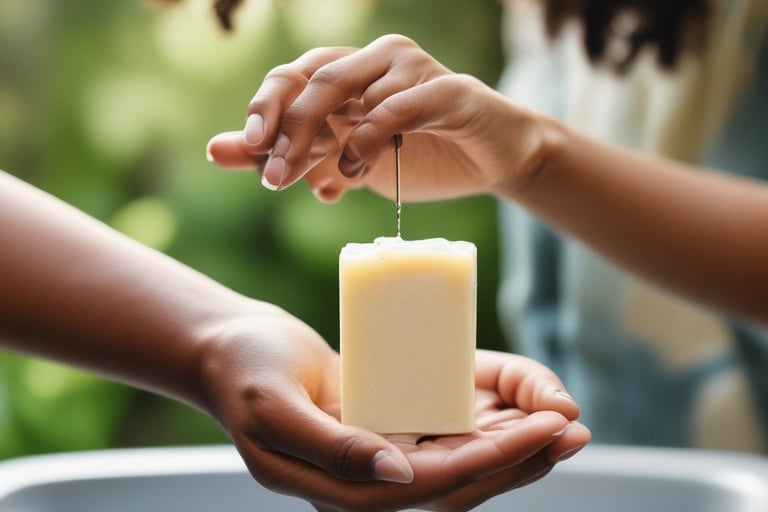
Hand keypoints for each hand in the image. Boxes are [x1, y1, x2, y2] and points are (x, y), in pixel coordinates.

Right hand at [197, 307, 589, 510]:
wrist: (229, 349)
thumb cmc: (243, 373)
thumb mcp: (275, 409)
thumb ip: (333, 449)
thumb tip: (400, 476)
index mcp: (339, 490)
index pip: (434, 482)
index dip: (494, 460)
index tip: (545, 429)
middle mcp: (365, 482)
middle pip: (459, 482)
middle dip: (520, 461)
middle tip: (575, 431)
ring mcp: (377, 456)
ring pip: (459, 463)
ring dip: (512, 449)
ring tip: (564, 425)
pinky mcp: (384, 428)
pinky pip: (443, 435)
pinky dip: (484, 427)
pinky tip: (519, 410)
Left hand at [207, 34, 552, 202]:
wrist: (492, 161)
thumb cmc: (421, 157)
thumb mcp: (345, 163)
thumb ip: (290, 155)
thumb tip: (218, 151)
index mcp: (352, 72)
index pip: (293, 76)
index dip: (262, 108)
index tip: (240, 149)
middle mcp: (377, 60)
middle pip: (314, 78)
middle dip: (283, 127)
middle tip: (268, 174)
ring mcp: (414, 70)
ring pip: (347, 88)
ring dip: (316, 137)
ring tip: (298, 178)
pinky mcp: (449, 91)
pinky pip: (397, 106)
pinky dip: (367, 137)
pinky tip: (351, 169)